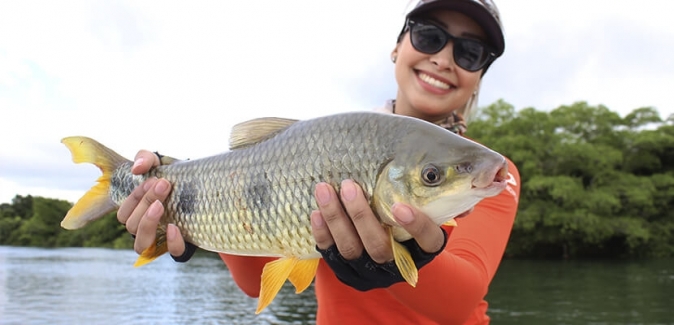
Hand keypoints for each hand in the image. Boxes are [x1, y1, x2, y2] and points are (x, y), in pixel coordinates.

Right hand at [116, 150, 188, 259]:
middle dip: (145, 203)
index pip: (124, 213)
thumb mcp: (159, 164)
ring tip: (160, 205)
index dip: (135, 198)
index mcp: (136, 214)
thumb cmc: (174, 178)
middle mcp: (145, 230)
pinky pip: (173, 252)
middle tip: (164, 184)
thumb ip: (145, 159)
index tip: (154, 180)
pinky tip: (174, 228)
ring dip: (148, 223)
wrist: (204, 188)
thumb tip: (137, 168)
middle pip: (132, 225)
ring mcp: (161, 241)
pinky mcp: (181, 246)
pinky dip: (172, 242)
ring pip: (141, 244)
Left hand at [310, 179, 447, 289]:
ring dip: (336, 218)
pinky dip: (322, 232)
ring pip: (351, 249)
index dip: (415, 226)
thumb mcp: (432, 206)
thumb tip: (483, 181)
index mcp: (423, 248)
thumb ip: (448, 195)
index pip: (427, 241)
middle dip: (361, 215)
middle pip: (378, 246)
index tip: (401, 206)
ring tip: (325, 188)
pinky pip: (330, 253)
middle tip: (350, 185)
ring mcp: (368, 269)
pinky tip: (315, 210)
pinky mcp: (344, 268)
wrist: (390, 244)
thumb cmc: (412, 211)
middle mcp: (396, 264)